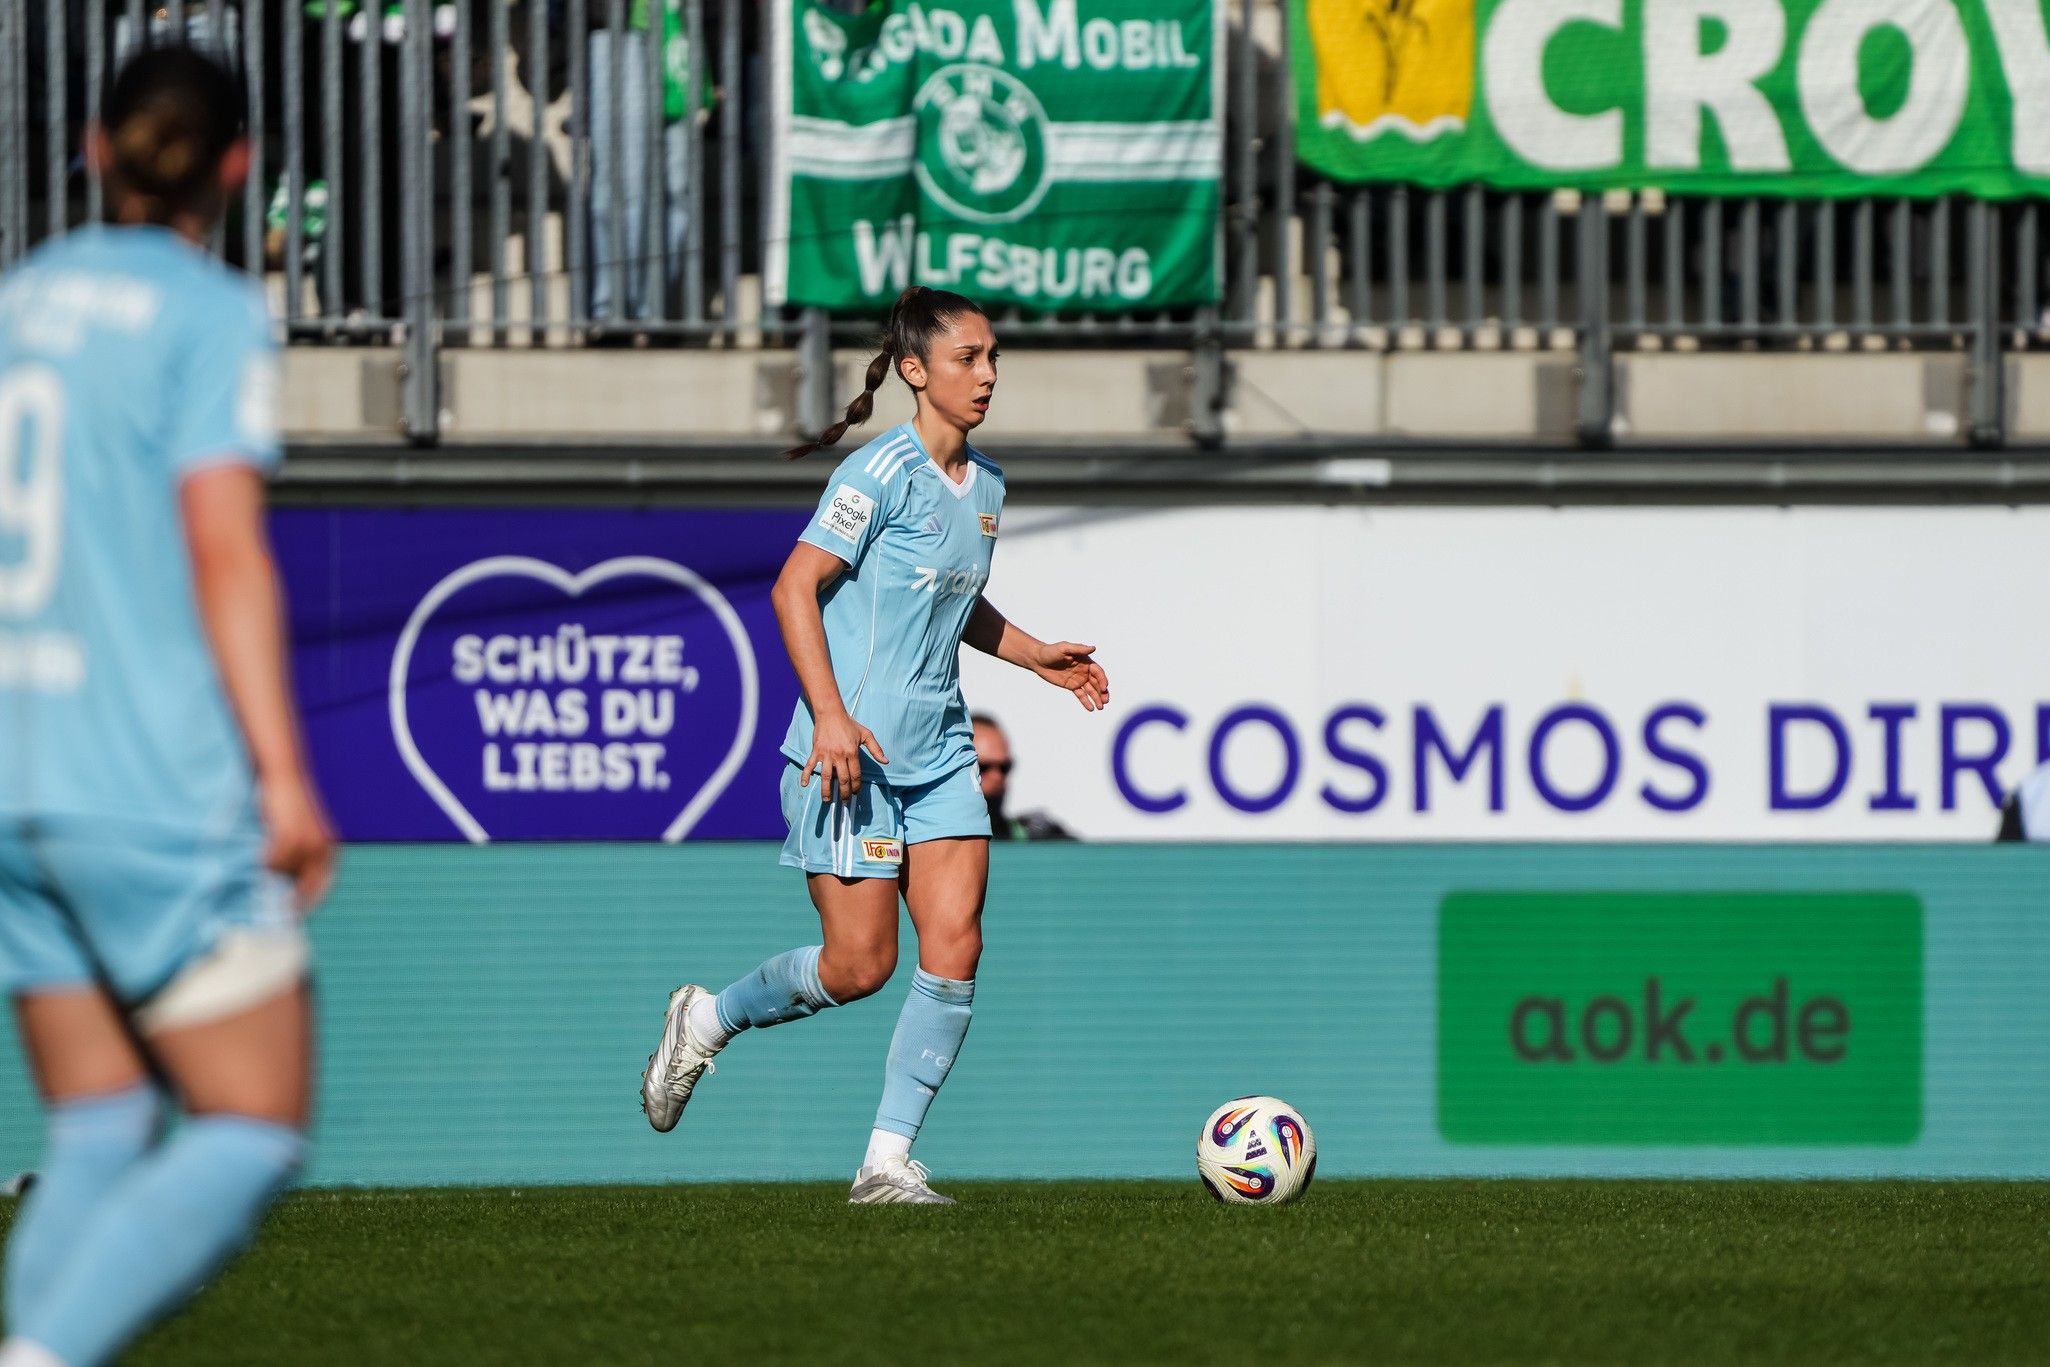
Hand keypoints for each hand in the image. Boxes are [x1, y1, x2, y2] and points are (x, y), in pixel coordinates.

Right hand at [262, 772, 336, 912]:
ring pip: (287, 874)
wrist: (284, 775)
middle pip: (307, 886)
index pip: (322, 885)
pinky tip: (259, 859)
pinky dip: (266, 864)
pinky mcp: (288, 835)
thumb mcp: (300, 832)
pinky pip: (274, 861)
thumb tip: (283, 881)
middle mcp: (322, 847)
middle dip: (292, 901)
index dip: (309, 902)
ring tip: (260, 880)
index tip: (294, 915)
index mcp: (328, 848)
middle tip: (276, 912)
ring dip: (273, 878)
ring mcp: (306, 842)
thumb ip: (298, 854)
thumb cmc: (286, 805)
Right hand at [802, 709, 887, 798]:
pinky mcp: (816, 751)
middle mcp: (839, 755)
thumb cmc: (849, 724)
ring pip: (826, 776)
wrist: (831, 713)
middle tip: (845, 800)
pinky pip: (809, 765)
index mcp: (852, 752)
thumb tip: (885, 761)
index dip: (856, 786)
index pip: (855, 774)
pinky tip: (804, 784)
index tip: (856, 792)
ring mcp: (826, 754)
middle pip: (842, 778)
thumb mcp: (866, 734)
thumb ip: (876, 749)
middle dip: (844, 792)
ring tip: (827, 800)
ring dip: (826, 790)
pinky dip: (805, 775)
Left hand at [1034, 641, 1109, 711]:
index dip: (1102, 680)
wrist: (1038, 660)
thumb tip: (1093, 648)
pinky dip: (1086, 701)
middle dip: (1102, 692)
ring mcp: (1078, 679)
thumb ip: (1079, 649)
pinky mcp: (1071, 686)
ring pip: (1090, 690)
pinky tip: (1091, 708)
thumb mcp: (1064, 648)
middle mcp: (1084, 670)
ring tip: (1101, 707)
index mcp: (1085, 661)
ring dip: (1097, 698)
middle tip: (1105, 701)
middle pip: (1096, 682)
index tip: (1104, 688)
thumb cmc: (1051, 651)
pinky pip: (1081, 694)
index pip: (1097, 671)